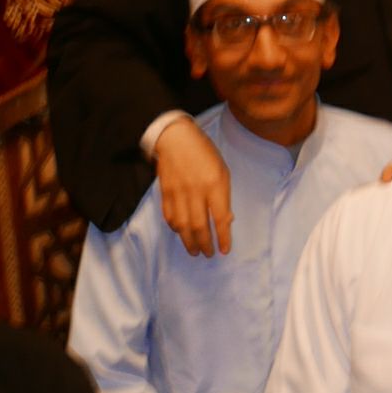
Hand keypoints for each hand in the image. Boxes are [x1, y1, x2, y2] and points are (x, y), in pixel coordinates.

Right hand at [155, 117, 233, 256]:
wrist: (175, 138)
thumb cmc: (204, 154)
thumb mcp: (223, 170)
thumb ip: (224, 196)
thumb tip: (226, 220)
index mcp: (215, 184)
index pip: (220, 217)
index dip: (223, 237)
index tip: (225, 250)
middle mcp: (196, 191)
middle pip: (199, 226)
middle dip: (205, 244)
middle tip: (208, 254)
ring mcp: (178, 193)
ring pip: (183, 225)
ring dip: (189, 242)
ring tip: (194, 251)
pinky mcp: (165, 193)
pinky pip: (170, 216)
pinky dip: (175, 228)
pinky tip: (181, 233)